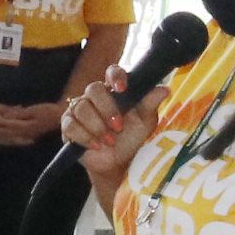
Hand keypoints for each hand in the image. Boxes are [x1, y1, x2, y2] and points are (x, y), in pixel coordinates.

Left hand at [0, 93, 49, 146]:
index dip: (19, 140)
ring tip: (31, 134)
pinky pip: (6, 122)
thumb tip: (19, 108)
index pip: (8, 138)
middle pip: (9, 138)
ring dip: (20, 134)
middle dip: (21, 140)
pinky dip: (15, 124)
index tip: (31, 141)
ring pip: (9, 132)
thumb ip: (6, 109)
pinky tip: (22, 123)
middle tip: (34, 141)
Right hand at [66, 72, 166, 203]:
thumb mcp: (145, 122)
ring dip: (97, 126)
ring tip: (110, 140)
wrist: (118, 163)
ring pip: (81, 107)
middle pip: (93, 89)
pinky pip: (70, 125)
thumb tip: (165, 89)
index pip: (112, 72)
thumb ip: (151, 104)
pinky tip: (96, 145)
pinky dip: (84, 135)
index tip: (121, 88)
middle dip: (106, 109)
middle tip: (118, 126)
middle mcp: (95, 97)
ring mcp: (79, 110)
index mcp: (115, 90)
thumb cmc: (132, 137)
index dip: (115, 76)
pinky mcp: (69, 126)